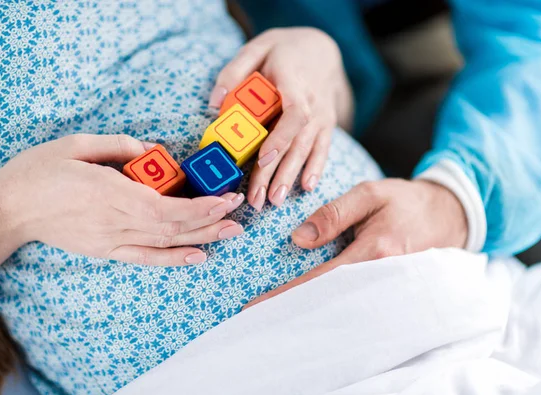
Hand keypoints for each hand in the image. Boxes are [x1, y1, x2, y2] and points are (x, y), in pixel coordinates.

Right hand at [0, 134, 244, 265]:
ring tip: (230, 233)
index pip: (166, 205)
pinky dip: (172, 260)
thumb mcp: (76, 144)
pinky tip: (196, 257)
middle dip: (209, 219)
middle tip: (238, 213)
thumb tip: (152, 150)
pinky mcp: (105, 251)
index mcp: (109, 192)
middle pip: (172, 226)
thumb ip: (118, 146)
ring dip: (200, 238)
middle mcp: (115, 221)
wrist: (10, 209)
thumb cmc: (40, 171)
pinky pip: (143, 258)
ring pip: (163, 243)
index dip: (199, 205)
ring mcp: (111, 241)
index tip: (224, 197)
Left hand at [210, 28, 353, 209]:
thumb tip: (214, 104)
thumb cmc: (282, 50)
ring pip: (308, 150)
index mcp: (294, 82)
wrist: (320, 49)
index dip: (280, 138)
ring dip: (292, 177)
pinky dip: (316, 169)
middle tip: (259, 199)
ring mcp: (322, 116)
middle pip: (296, 141)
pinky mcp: (326, 126)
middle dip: (278, 172)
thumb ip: (234, 72)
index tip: (263, 158)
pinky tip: (306, 188)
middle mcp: (313, 102)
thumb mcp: (256, 47)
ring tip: (276, 200)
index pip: (293, 113)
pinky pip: (323, 150)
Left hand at [245, 179, 467, 306]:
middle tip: (257, 317)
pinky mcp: (387, 287)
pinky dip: (330, 304)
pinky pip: (354, 299)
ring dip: (309, 310)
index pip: (321, 278)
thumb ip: (334, 214)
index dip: (287, 293)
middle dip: (292, 310)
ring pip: (340, 304)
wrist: (450, 214)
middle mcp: (380, 275)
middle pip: (328, 300)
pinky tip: (310, 307)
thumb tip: (299, 239)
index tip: (258, 305)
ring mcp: (386, 286)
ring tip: (277, 316)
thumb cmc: (407, 201)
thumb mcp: (370, 194)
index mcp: (374, 251)